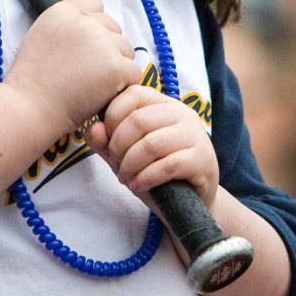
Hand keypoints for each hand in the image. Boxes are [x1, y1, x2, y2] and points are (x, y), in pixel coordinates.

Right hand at [3, 0, 141, 134]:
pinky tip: (103, 94)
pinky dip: (123, 86)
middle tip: (88, 71)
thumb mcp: (40, 36)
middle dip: (106, 47)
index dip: (94, 25)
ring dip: (117, 66)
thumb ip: (65, 26)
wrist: (29, 108)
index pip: (95, 5)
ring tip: (93, 84)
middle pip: (113, 28)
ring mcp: (102, 43)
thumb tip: (89, 26)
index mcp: (63, 11)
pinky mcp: (116, 66)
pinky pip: (133, 72)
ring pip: (126, 49)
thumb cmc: (31, 81)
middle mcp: (85, 22)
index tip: (88, 45)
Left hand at [84, 85, 218, 207]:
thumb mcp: (125, 154)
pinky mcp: (203, 160)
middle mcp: (182, 113)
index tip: (108, 142)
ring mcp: (195, 135)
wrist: (192, 202)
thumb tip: (93, 129)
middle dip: (118, 146)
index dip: (112, 117)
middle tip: (116, 165)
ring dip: (130, 165)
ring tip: (125, 178)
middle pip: (138, 120)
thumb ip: (106, 141)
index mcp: (163, 103)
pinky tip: (138, 186)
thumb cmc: (155, 171)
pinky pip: (168, 165)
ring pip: (151, 143)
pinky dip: (146, 178)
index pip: (132, 94)